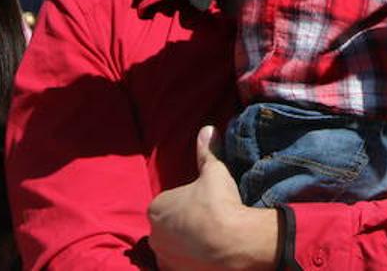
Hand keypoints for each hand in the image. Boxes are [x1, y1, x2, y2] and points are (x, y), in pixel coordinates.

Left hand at [148, 126, 277, 270]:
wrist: (233, 244)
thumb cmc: (220, 205)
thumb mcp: (215, 172)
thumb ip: (208, 151)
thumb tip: (208, 129)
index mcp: (157, 207)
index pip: (168, 203)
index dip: (186, 203)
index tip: (203, 204)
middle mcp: (153, 234)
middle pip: (167, 226)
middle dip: (182, 224)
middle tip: (207, 222)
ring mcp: (163, 257)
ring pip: (172, 247)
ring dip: (184, 244)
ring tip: (209, 241)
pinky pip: (179, 265)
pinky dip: (189, 261)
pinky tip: (207, 257)